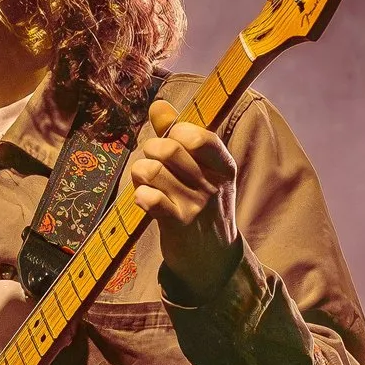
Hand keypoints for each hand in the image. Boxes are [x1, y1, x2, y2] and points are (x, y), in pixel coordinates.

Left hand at [131, 102, 239, 291]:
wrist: (214, 260)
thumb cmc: (204, 206)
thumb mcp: (203, 171)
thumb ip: (179, 135)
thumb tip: (158, 105)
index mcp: (224, 166)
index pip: (199, 136)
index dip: (176, 131)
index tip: (172, 139)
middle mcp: (213, 184)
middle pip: (169, 149)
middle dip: (151, 149)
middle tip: (152, 161)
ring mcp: (196, 205)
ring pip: (152, 170)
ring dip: (140, 172)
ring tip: (145, 180)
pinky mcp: (178, 225)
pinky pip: (150, 198)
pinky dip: (140, 194)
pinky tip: (145, 199)